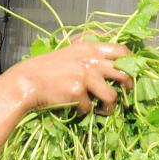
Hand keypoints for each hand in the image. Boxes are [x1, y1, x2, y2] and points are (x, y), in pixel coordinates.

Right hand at [4, 42, 131, 115]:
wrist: (27, 82)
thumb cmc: (47, 69)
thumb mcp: (70, 53)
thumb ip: (88, 53)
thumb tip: (109, 59)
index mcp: (90, 48)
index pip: (121, 51)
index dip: (131, 63)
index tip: (130, 73)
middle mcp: (90, 60)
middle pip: (123, 74)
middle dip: (127, 86)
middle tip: (124, 94)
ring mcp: (85, 76)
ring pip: (111, 96)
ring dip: (110, 107)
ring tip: (104, 111)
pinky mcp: (78, 92)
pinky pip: (90, 107)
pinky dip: (84, 111)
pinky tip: (77, 109)